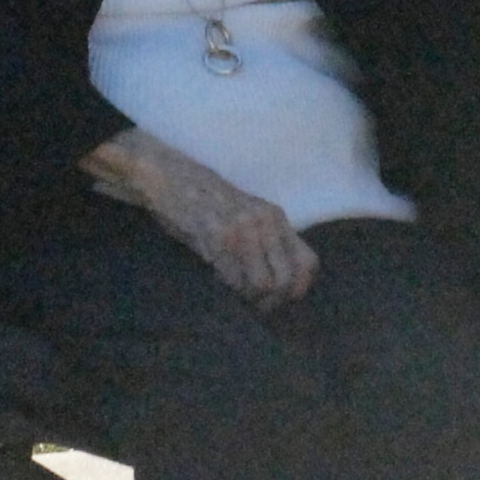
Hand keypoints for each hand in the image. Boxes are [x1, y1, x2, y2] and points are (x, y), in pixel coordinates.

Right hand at [82, 127, 318, 307]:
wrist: (171, 177)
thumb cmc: (206, 199)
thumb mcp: (246, 214)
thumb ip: (265, 240)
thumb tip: (280, 283)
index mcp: (276, 217)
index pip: (308, 262)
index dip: (298, 288)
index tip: (281, 298)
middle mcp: (266, 222)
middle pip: (287, 280)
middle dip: (272, 301)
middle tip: (255, 302)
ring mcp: (243, 229)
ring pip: (263, 284)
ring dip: (249, 297)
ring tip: (236, 290)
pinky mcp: (218, 237)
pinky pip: (234, 278)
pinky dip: (228, 286)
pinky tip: (219, 276)